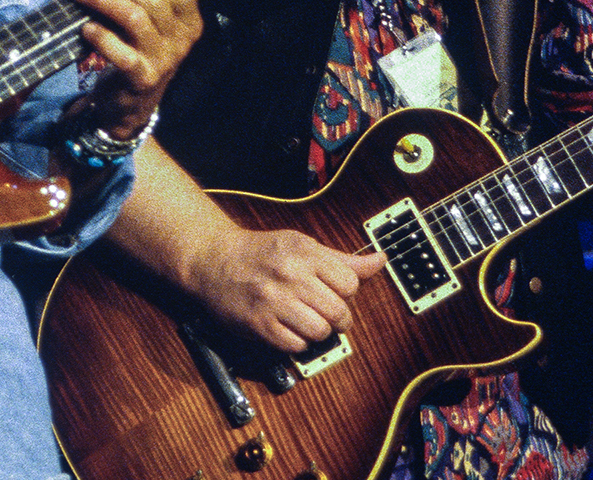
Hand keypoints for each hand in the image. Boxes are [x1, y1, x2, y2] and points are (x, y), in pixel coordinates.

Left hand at [68, 0, 201, 139]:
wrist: (130, 102)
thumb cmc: (136, 48)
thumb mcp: (139, 12)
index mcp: (189, 21)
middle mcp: (183, 40)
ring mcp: (164, 61)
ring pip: (135, 19)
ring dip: (103, 2)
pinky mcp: (142, 78)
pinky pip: (120, 51)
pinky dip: (100, 36)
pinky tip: (86, 28)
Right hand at [185, 225, 385, 352]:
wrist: (213, 260)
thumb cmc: (261, 254)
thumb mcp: (302, 245)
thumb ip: (341, 259)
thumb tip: (379, 261)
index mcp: (304, 251)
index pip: (350, 283)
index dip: (346, 292)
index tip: (335, 293)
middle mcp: (290, 274)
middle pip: (338, 311)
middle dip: (338, 318)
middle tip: (327, 315)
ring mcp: (273, 300)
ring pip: (320, 331)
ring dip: (318, 332)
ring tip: (306, 322)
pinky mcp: (259, 324)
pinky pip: (295, 345)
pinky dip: (297, 342)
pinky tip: (288, 329)